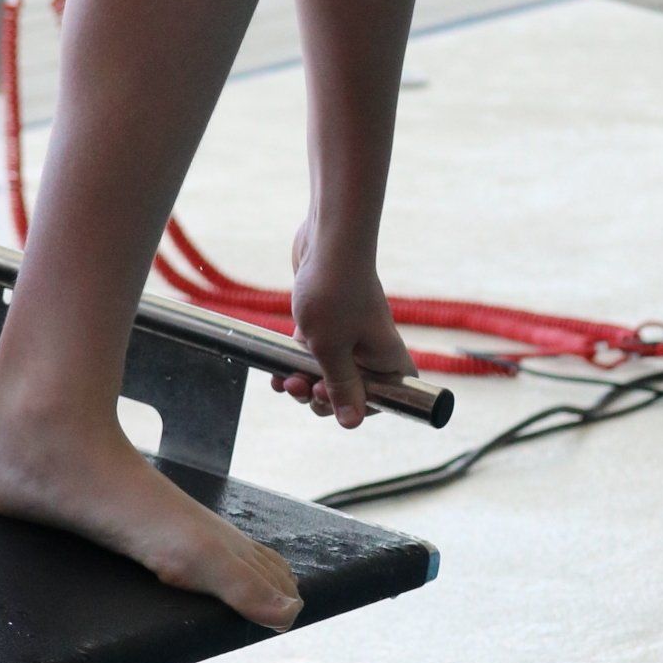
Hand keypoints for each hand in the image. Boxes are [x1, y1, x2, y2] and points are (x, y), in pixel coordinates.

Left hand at [274, 222, 411, 428]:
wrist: (325, 239)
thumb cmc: (333, 292)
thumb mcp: (331, 349)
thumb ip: (341, 387)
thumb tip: (352, 423)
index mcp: (386, 358)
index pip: (387, 398)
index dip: (360, 408)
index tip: (333, 401)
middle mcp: (371, 349)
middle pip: (351, 391)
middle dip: (322, 396)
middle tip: (300, 387)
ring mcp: (348, 334)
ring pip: (327, 373)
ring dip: (304, 383)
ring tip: (284, 381)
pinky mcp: (327, 322)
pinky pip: (313, 355)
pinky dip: (296, 364)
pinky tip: (275, 371)